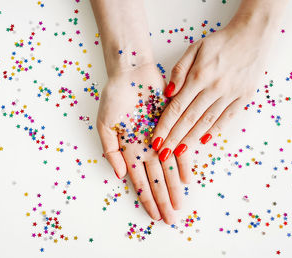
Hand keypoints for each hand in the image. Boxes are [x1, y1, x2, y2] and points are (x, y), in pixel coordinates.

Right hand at [97, 64, 181, 223]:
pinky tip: (187, 179)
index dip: (147, 199)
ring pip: (168, 169)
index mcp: (129, 149)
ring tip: (179, 205)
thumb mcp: (104, 124)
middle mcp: (146, 148)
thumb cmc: (115, 96)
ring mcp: (159, 139)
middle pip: (156, 180)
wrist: (132, 72)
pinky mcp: (171, 127)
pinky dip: (183, 163)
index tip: (153, 216)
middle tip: (171, 219)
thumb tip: (118, 174)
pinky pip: (179, 148)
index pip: (139, 181)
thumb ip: (110, 150)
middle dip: (163, 200)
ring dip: (174, 188)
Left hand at [151, 20, 269, 178]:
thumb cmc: (220, 42)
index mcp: (199, 76)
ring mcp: (230, 95)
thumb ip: (179, 70)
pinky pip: (226, 119)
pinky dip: (214, 131)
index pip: (177, 107)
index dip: (165, 126)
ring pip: (206, 122)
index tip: (155, 139)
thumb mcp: (195, 48)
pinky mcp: (244, 98)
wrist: (253, 36)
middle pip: (189, 119)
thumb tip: (168, 94)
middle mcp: (214, 88)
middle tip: (163, 153)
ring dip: (191, 139)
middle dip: (174, 138)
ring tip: (179, 152)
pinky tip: (203, 141)